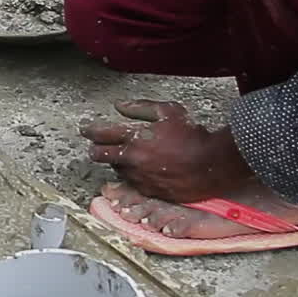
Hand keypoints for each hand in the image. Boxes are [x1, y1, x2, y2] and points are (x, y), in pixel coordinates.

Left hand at [81, 99, 251, 202]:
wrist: (212, 164)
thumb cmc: (192, 134)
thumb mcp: (168, 111)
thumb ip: (140, 107)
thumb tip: (119, 105)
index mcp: (133, 137)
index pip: (98, 134)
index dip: (88, 129)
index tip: (85, 127)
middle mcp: (131, 159)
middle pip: (98, 155)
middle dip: (94, 148)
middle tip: (97, 143)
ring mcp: (138, 177)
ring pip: (115, 168)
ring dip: (117, 161)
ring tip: (128, 153)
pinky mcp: (148, 191)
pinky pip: (131, 182)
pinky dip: (132, 173)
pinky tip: (142, 167)